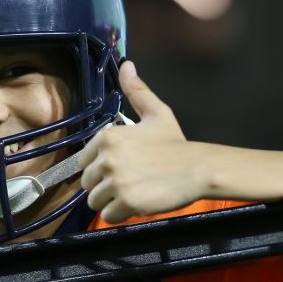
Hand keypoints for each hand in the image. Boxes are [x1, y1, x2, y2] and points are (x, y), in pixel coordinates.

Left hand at [77, 61, 202, 222]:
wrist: (198, 168)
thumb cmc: (175, 142)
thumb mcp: (156, 112)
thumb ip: (136, 90)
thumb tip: (126, 65)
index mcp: (107, 137)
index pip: (84, 161)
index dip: (99, 167)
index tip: (121, 167)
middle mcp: (107, 158)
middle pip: (87, 182)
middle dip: (103, 185)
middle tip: (128, 182)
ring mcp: (116, 182)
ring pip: (95, 201)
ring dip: (110, 201)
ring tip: (132, 193)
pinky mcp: (126, 203)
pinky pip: (108, 216)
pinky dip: (119, 214)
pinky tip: (135, 204)